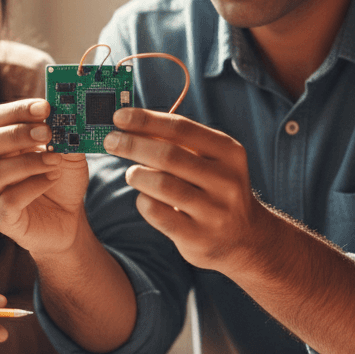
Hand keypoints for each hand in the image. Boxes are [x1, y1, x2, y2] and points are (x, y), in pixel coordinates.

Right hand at [0, 99, 89, 256]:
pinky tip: (51, 179)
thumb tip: (68, 114)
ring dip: (28, 162)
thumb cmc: (61, 182)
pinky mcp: (1, 218)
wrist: (69, 220)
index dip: (17, 110)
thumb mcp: (68, 154)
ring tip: (55, 161)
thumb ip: (65, 135)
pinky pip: (8, 200)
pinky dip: (32, 186)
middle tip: (47, 132)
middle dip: (16, 134)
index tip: (45, 107)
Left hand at [102, 108, 258, 272]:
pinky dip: (143, 201)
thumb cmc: (214, 187)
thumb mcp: (208, 159)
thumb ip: (176, 141)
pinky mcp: (198, 237)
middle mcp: (225, 180)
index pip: (181, 128)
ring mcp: (214, 211)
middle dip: (132, 145)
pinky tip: (145, 198)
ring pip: (161, 184)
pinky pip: (157, 213)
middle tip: (110, 141)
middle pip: (167, 155)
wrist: (244, 237)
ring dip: (136, 175)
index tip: (119, 116)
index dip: (145, 120)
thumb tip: (130, 122)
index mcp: (228, 152)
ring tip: (132, 174)